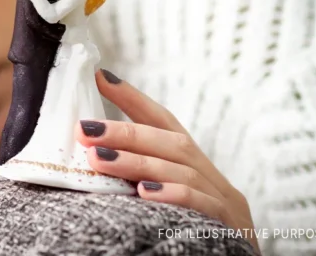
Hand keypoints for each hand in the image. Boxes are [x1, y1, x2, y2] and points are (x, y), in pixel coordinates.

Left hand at [77, 69, 259, 252]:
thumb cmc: (194, 240)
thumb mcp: (167, 206)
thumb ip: (142, 183)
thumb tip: (93, 160)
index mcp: (198, 171)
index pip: (166, 125)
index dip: (135, 100)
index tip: (101, 77)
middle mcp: (215, 181)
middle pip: (172, 143)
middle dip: (125, 132)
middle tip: (84, 129)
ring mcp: (227, 206)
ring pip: (181, 171)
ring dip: (136, 162)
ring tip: (98, 159)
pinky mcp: (230, 230)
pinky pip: (202, 207)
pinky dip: (173, 196)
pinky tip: (145, 193)